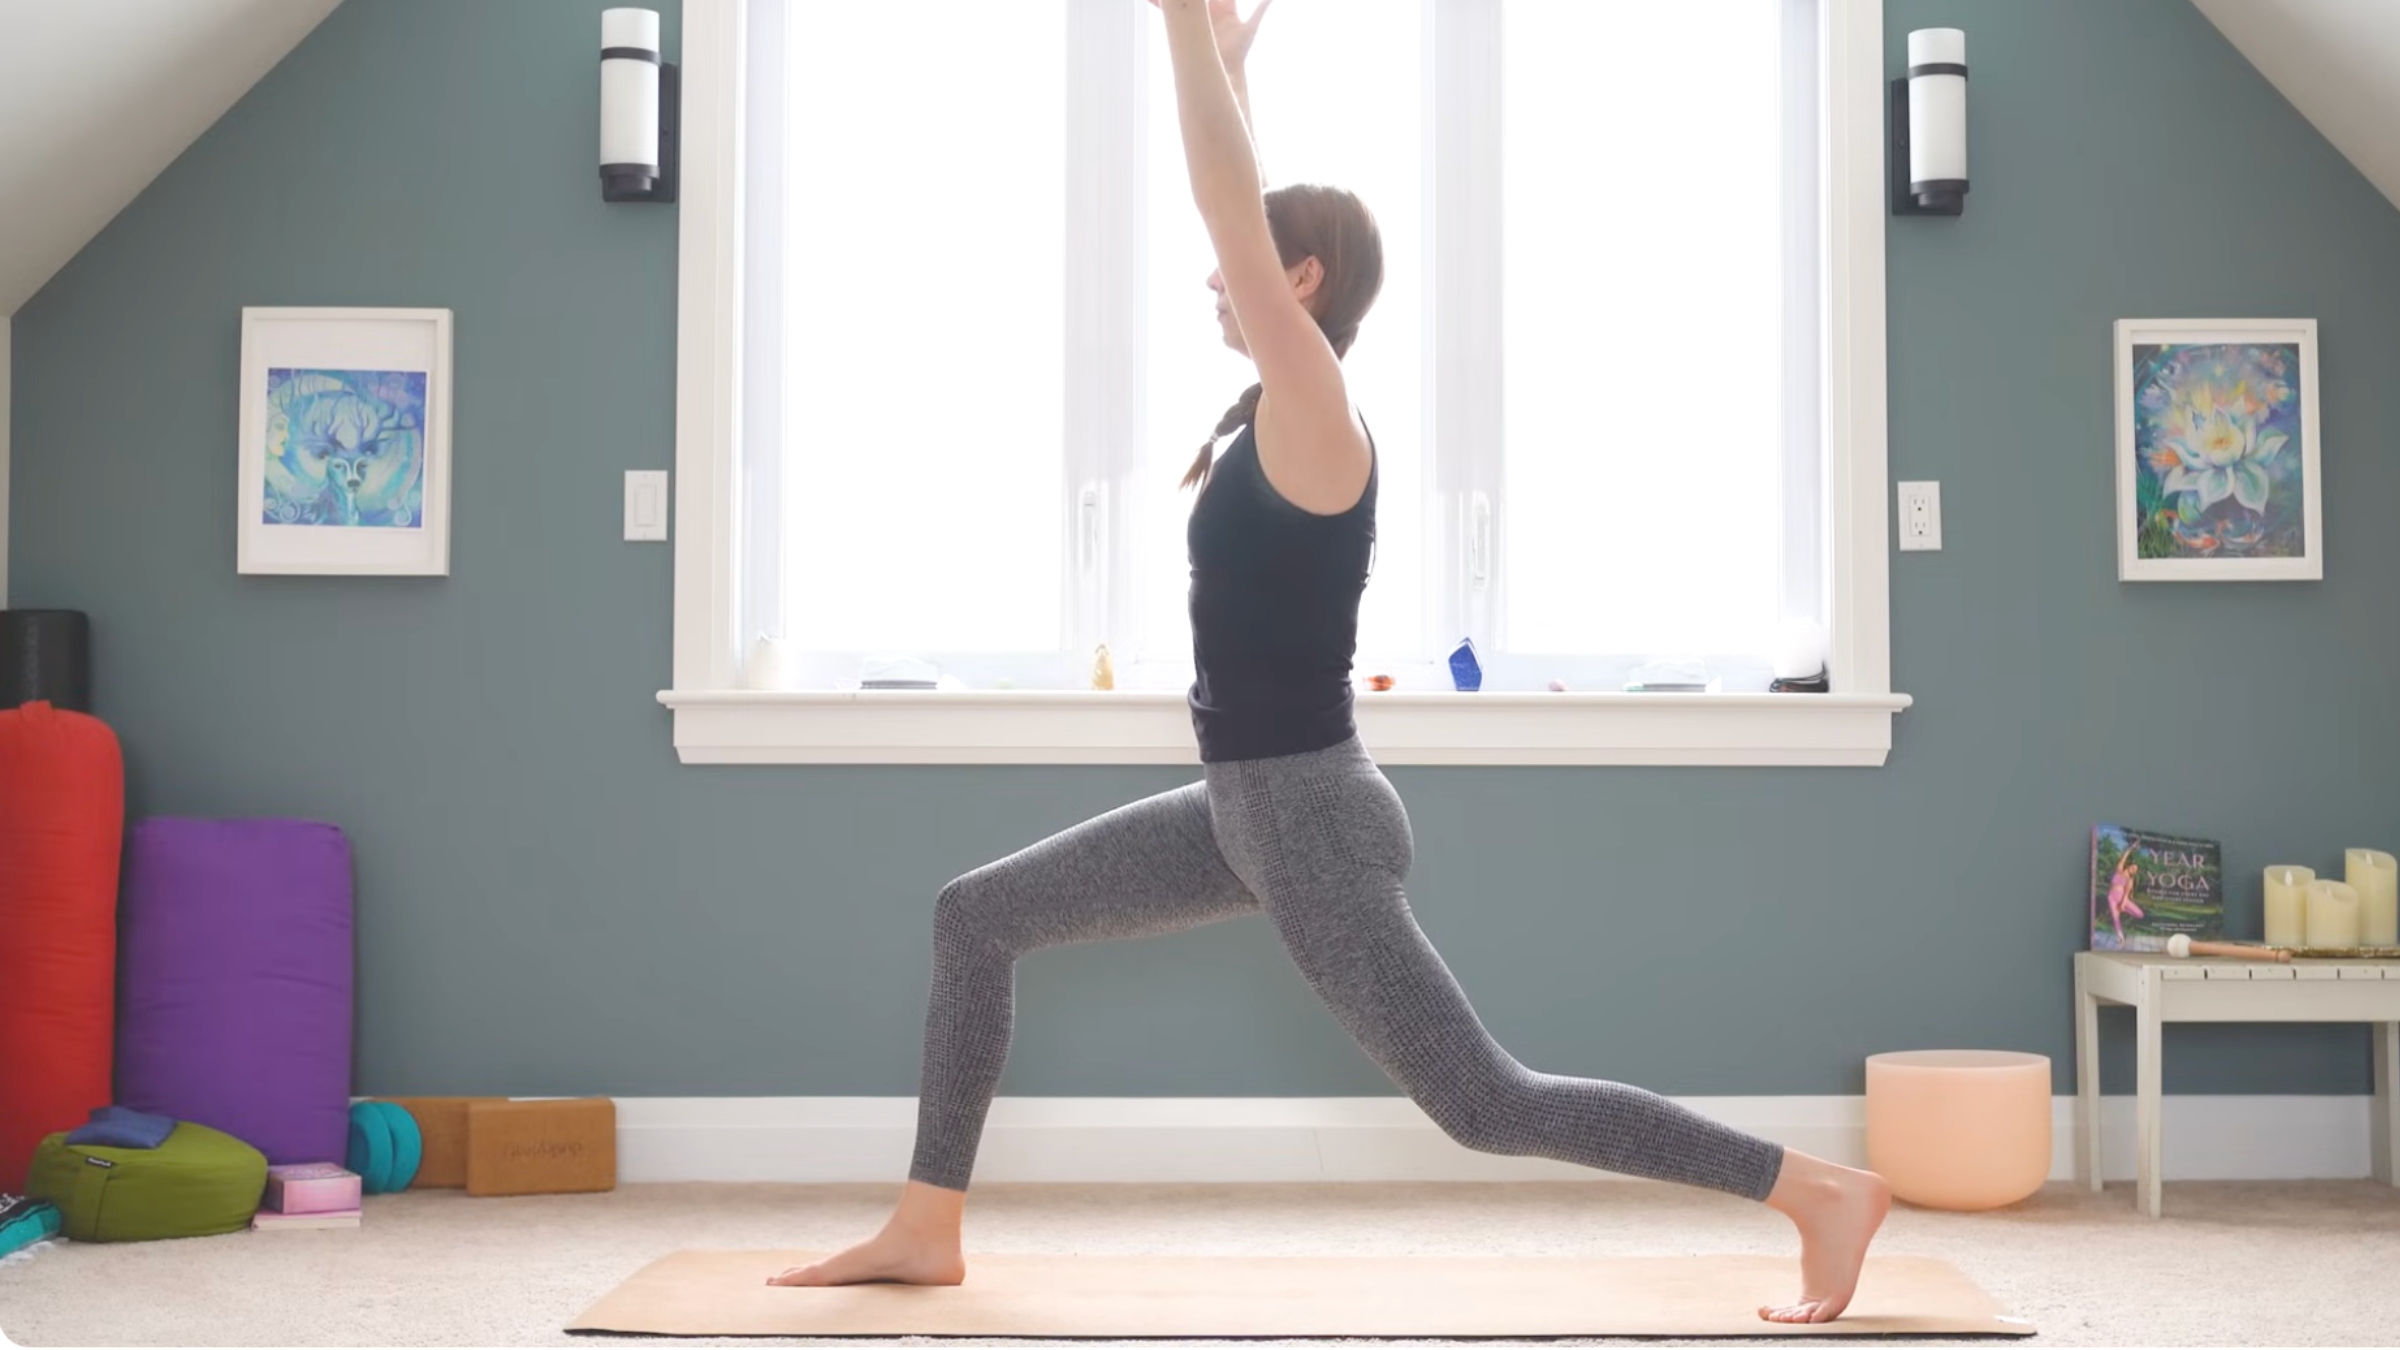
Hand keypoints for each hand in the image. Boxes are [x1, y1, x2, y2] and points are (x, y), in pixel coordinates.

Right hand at [1147, 0, 1274, 72]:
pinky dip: (1162, 5)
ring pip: (1184, 0)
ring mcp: (1197, 16)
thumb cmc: (1238, 51)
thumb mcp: (1251, 27)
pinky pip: (1173, 13)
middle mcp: (1212, 9)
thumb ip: (1261, 9)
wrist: (1222, 70)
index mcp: (1227, 6)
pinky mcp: (1186, 26)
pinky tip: (1153, 1)